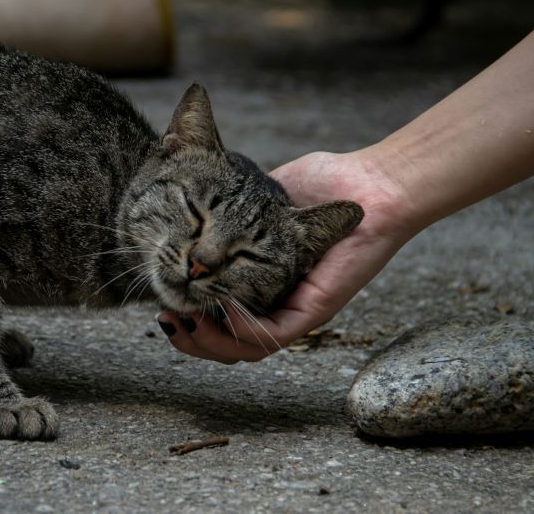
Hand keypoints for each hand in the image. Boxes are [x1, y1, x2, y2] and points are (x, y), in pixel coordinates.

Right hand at [157, 149, 416, 362]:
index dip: (187, 318)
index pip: (217, 317)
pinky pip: (272, 336)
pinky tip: (221, 311)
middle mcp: (276, 304)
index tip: (162, 301)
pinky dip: (242, 331)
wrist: (370, 184)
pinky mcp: (314, 311)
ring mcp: (295, 311)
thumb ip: (229, 209)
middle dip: (189, 339)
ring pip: (245, 350)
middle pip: (226, 344)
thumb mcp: (259, 198)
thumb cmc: (325, 183)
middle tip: (165, 318)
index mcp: (260, 284)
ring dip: (209, 342)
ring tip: (184, 320)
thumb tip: (190, 206)